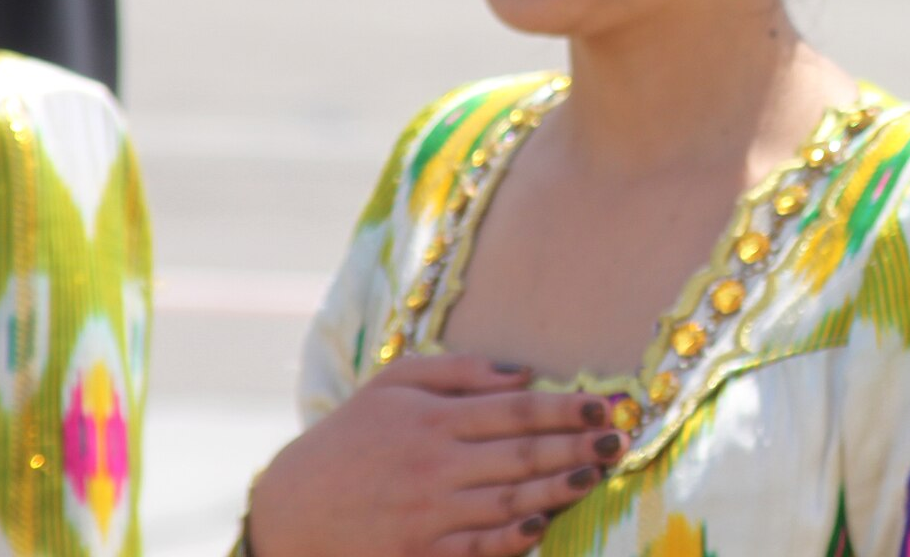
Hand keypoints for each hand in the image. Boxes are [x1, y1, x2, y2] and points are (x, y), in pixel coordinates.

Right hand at [247, 353, 623, 556]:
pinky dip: (514, 540)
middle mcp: (434, 465)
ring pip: (510, 501)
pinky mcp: (419, 555)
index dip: (566, 406)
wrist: (288, 511)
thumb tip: (523, 372)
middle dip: (577, 445)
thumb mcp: (391, 385)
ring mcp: (428, 515)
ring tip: (597, 473)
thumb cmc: (348, 440)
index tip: (606, 403)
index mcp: (431, 418)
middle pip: (522, 454)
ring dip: (559, 488)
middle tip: (622, 438)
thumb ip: (458, 371)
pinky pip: (478, 549)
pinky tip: (544, 526)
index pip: (515, 409)